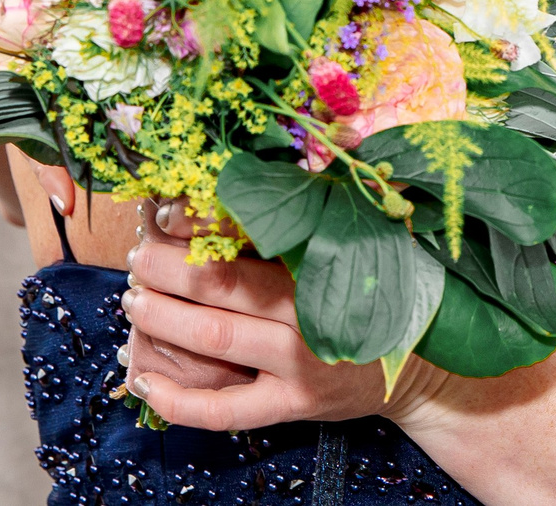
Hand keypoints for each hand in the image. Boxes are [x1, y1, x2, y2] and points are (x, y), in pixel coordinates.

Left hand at [120, 224, 446, 429]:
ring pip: (214, 338)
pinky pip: (225, 410)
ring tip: (132, 301)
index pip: (249, 229)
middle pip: (220, 282)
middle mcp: (310, 309)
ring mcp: (300, 363)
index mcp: (325, 257)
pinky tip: (144, 382)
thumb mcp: (369, 236)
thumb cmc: (382, 290)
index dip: (197, 219)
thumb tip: (314, 144)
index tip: (162, 212)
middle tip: (137, 257)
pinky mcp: (293, 406)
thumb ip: (333, 198)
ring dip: (162, 318)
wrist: (422, 368)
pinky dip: (177, 401)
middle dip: (164, 268)